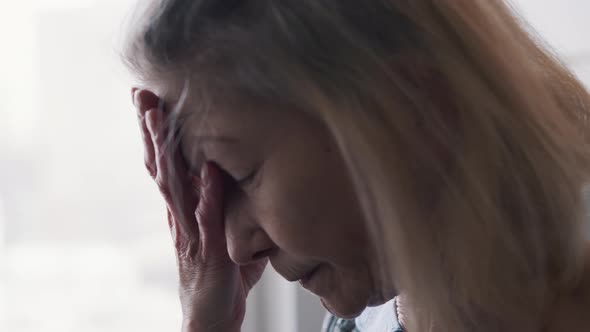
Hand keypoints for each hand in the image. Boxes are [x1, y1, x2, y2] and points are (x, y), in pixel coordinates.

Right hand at [132, 89, 267, 331]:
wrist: (211, 319)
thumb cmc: (221, 277)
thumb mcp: (226, 234)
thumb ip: (231, 207)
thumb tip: (246, 183)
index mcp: (185, 210)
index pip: (167, 165)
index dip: (158, 135)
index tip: (151, 102)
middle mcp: (182, 217)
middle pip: (162, 167)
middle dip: (152, 131)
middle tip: (142, 95)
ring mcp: (191, 233)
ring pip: (174, 186)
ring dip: (168, 151)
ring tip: (160, 118)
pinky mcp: (206, 253)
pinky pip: (205, 218)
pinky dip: (205, 192)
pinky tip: (206, 168)